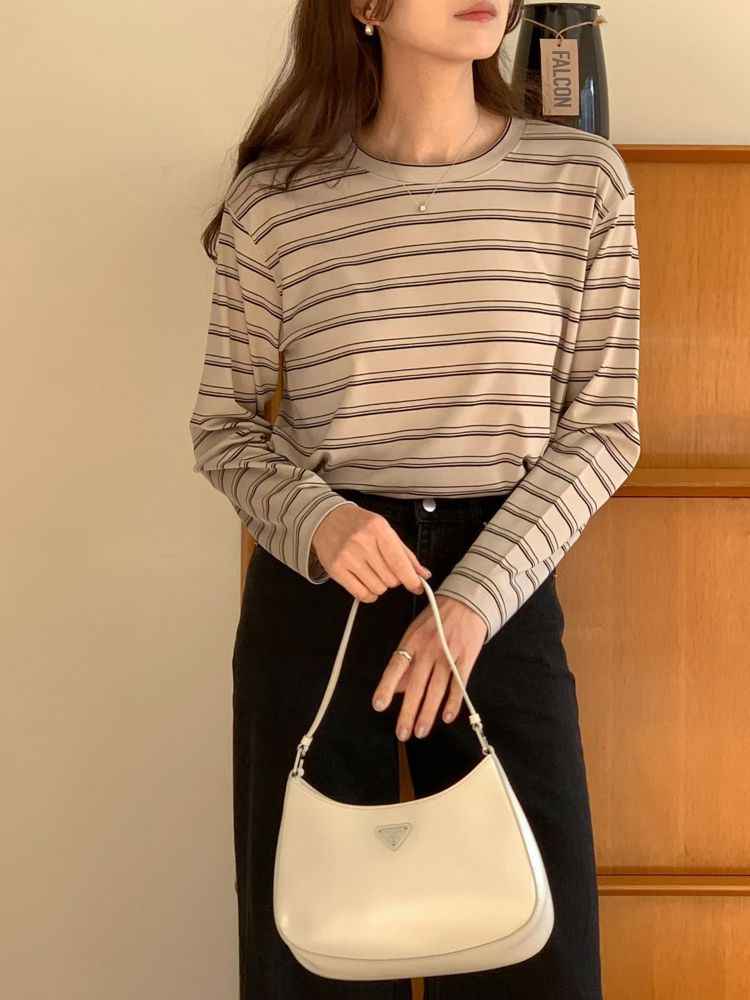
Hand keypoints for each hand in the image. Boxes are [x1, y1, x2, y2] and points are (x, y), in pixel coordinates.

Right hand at [311, 503, 431, 599]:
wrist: (327, 518)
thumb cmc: (359, 524)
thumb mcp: (385, 530)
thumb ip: (405, 554)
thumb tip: (422, 575)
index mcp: (378, 530)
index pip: (399, 563)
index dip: (411, 580)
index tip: (416, 587)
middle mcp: (362, 543)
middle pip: (391, 579)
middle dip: (393, 578)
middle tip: (385, 568)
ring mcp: (347, 557)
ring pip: (378, 588)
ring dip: (380, 585)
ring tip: (372, 571)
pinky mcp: (336, 569)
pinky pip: (361, 594)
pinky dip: (369, 594)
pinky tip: (366, 583)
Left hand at [371, 596, 487, 740]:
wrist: (467, 602)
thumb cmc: (437, 619)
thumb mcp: (414, 633)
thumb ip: (406, 661)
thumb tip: (397, 688)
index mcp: (412, 642)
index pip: (396, 666)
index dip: (387, 686)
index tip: (379, 705)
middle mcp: (428, 650)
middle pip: (417, 685)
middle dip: (409, 712)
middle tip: (402, 733)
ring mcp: (448, 655)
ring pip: (436, 690)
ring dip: (428, 713)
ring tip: (421, 731)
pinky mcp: (466, 659)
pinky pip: (458, 685)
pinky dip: (453, 702)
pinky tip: (447, 717)